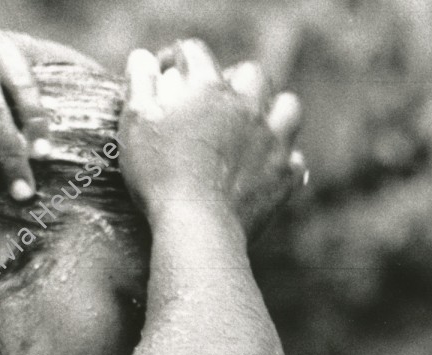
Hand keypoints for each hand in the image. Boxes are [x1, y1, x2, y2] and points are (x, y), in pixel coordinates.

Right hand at [120, 41, 305, 237]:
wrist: (197, 226)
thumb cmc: (159, 174)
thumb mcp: (135, 123)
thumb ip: (140, 84)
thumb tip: (143, 57)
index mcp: (209, 89)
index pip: (197, 53)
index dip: (178, 56)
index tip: (167, 71)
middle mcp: (248, 107)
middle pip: (252, 73)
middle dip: (235, 78)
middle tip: (218, 96)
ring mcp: (272, 141)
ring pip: (288, 106)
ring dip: (274, 109)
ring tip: (256, 123)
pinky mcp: (284, 175)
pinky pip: (296, 158)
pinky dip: (284, 159)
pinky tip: (269, 166)